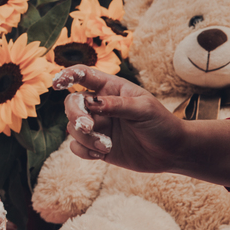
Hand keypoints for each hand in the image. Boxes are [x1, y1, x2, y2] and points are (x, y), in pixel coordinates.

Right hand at [53, 66, 185, 173]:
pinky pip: (76, 147)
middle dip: (76, 115)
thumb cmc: (161, 123)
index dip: (68, 76)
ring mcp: (97, 126)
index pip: (84, 75)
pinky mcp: (96, 146)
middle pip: (72, 104)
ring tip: (106, 146)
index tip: (58, 83)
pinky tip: (102, 154)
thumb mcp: (143, 109)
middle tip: (88, 126)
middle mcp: (99, 105)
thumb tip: (90, 103)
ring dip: (85, 138)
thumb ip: (116, 105)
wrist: (171, 151)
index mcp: (110, 88)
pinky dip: (84, 151)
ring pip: (72, 128)